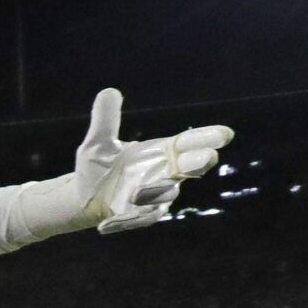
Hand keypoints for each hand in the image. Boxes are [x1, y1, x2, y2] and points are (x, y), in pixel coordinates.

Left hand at [53, 88, 231, 233]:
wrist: (83, 197)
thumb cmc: (97, 167)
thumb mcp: (97, 142)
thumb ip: (106, 120)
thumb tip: (108, 91)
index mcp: (160, 151)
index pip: (188, 142)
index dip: (206, 138)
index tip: (224, 134)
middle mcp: (164, 172)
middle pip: (189, 167)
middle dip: (198, 162)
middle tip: (209, 157)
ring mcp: (155, 194)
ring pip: (167, 192)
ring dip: (159, 191)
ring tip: (138, 191)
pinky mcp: (141, 214)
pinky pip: (146, 215)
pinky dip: (137, 215)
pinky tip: (122, 213)